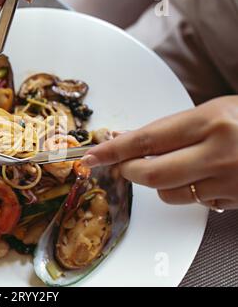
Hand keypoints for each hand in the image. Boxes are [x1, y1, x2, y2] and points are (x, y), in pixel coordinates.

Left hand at [82, 96, 237, 209]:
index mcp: (212, 120)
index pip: (147, 138)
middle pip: (152, 173)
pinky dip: (187, 191)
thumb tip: (130, 140)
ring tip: (176, 165)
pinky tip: (201, 176)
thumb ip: (174, 128)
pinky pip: (194, 202)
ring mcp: (228, 180)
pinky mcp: (235, 200)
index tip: (91, 156)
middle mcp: (218, 152)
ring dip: (160, 183)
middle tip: (124, 165)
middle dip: (130, 171)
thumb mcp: (216, 111)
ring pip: (169, 193)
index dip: (114, 149)